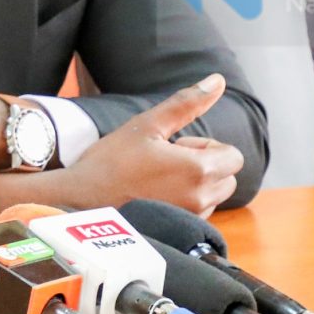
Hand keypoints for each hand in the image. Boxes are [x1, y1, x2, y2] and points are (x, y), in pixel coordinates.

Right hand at [52, 75, 242, 216]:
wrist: (80, 202)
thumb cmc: (112, 161)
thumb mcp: (148, 125)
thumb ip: (186, 103)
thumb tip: (218, 80)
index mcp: (199, 170)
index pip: (233, 155)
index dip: (207, 146)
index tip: (177, 146)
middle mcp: (200, 199)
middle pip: (227, 177)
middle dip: (205, 165)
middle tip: (167, 160)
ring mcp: (189, 219)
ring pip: (212, 196)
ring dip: (195, 184)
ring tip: (157, 178)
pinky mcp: (177, 233)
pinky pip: (197, 213)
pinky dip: (185, 202)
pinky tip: (154, 195)